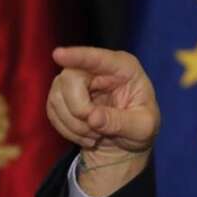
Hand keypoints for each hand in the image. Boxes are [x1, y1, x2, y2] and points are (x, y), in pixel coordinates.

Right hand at [47, 47, 160, 196]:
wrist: (126, 142)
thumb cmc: (141, 128)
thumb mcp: (143, 128)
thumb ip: (121, 122)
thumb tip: (92, 118)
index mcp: (124, 68)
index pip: (98, 58)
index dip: (78, 56)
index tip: (58, 55)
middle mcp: (98, 69)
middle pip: (71, 78)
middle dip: (78, 109)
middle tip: (95, 130)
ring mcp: (77, 80)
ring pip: (58, 96)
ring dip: (73, 124)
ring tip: (96, 136)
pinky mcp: (63, 95)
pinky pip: (52, 109)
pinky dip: (66, 128)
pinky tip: (86, 136)